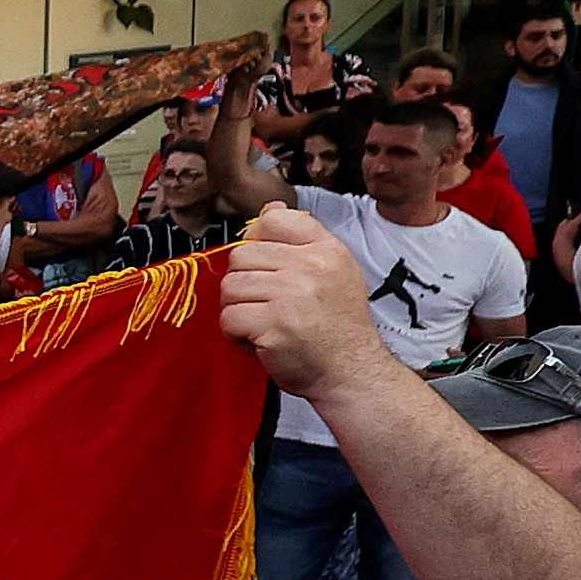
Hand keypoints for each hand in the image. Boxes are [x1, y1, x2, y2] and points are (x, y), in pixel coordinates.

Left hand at [215, 197, 383, 396]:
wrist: (351, 372)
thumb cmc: (337, 325)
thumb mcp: (333, 272)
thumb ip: (301, 240)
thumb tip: (269, 208)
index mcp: (326, 249)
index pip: (273, 220)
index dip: (256, 242)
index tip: (264, 266)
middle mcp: (311, 267)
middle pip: (241, 256)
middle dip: (243, 283)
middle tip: (262, 304)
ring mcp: (292, 295)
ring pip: (230, 286)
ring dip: (237, 308)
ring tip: (260, 322)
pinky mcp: (274, 325)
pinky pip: (229, 317)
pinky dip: (234, 333)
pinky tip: (256, 340)